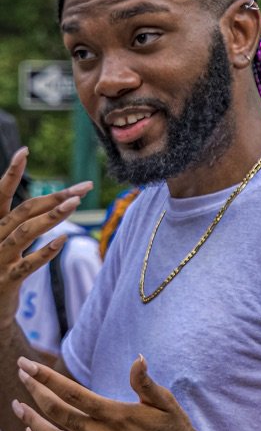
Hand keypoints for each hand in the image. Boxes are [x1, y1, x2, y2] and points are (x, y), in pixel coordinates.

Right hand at [0, 147, 91, 327]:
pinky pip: (26, 265)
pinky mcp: (6, 280)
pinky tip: (63, 240)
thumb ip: (24, 223)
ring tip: (75, 204)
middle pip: (24, 210)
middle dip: (54, 196)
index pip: (1, 194)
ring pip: (25, 233)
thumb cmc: (1, 269)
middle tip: (83, 187)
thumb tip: (54, 203)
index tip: (24, 150)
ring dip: (51, 217)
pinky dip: (44, 252)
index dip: (11, 172)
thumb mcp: (8, 242)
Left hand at [12, 355, 226, 430]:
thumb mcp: (165, 402)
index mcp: (115, 415)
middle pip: (55, 412)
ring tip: (17, 406)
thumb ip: (144, 382)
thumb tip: (138, 358)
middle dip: (33, 391)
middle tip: (20, 374)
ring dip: (30, 420)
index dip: (46, 377)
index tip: (28, 364)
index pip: (71, 392)